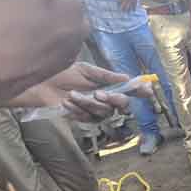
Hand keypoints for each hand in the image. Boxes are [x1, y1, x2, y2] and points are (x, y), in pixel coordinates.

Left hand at [11, 63, 151, 121]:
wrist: (42, 84)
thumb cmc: (63, 74)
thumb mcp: (87, 71)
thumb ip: (108, 76)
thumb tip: (129, 77)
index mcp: (109, 85)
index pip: (130, 90)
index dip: (140, 91)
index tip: (147, 90)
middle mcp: (107, 99)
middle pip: (123, 105)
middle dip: (113, 100)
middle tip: (99, 94)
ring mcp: (96, 111)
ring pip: (104, 112)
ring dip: (87, 103)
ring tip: (72, 94)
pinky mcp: (84, 119)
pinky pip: (89, 117)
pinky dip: (77, 108)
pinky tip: (67, 101)